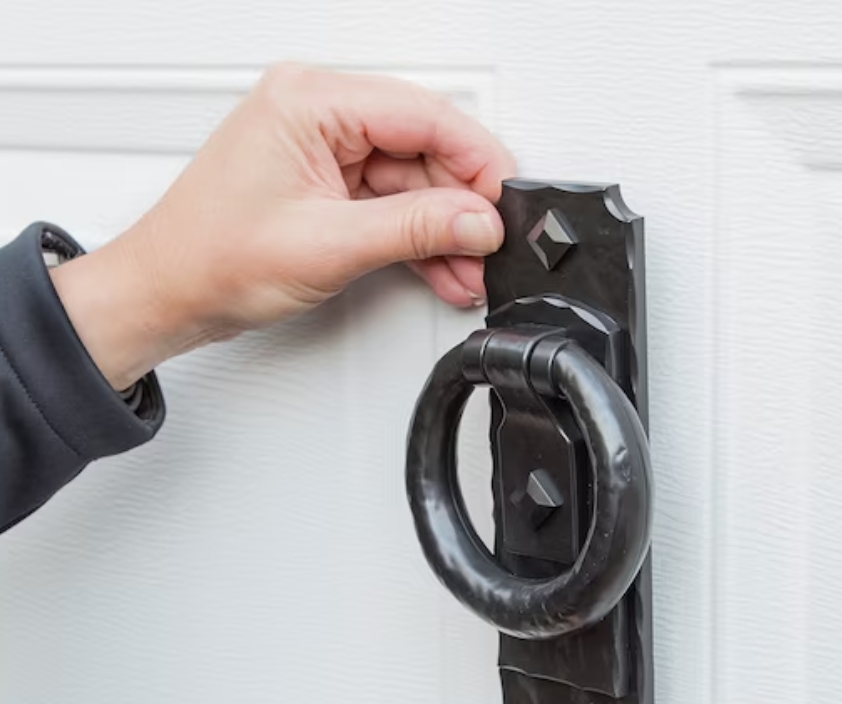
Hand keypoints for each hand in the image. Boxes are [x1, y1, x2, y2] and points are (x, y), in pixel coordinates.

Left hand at [51, 63, 516, 388]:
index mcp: (308, 101)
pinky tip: (443, 266)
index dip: (477, 161)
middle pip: (425, 146)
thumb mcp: (330, 245)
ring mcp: (323, 145)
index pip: (423, 114)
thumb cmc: (209, 258)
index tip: (507, 204)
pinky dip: (419, 235)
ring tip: (466, 270)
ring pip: (415, 178)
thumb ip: (416, 228)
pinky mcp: (328, 179)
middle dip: (461, 204)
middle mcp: (317, 111)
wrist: (165, 295)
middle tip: (489, 246)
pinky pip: (394, 199)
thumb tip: (478, 220)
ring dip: (445, 229)